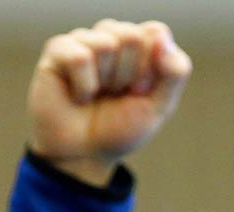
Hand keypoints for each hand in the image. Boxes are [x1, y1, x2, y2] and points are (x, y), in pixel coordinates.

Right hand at [27, 19, 191, 187]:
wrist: (84, 157)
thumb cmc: (119, 130)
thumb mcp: (159, 107)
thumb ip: (175, 72)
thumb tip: (162, 40)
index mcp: (139, 44)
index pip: (155, 32)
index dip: (151, 69)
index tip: (140, 91)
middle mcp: (112, 36)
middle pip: (131, 36)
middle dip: (127, 76)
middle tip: (115, 95)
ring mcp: (84, 40)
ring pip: (106, 43)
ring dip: (105, 81)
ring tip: (96, 95)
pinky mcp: (57, 51)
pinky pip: (79, 57)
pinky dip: (83, 86)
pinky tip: (78, 96)